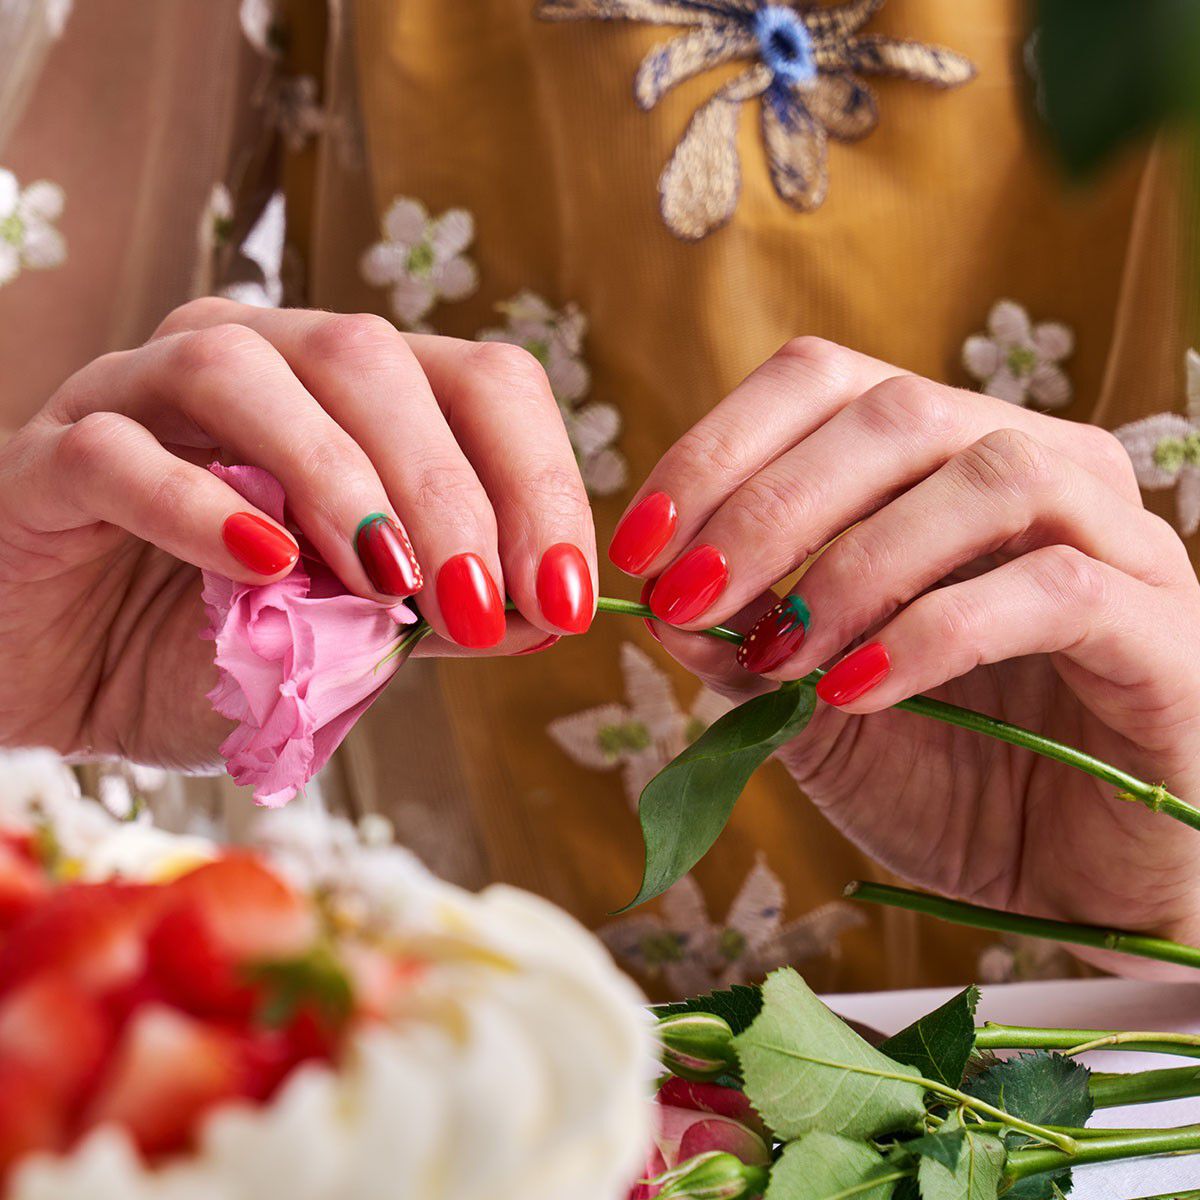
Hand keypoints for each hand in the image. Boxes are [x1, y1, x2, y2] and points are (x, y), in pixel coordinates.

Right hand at [0, 298, 593, 768]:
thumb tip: (544, 606)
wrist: (62, 678)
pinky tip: (263, 566)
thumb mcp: (353, 639)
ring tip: (386, 585)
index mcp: (348, 394)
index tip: (566, 596)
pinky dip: (199, 506)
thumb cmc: (214, 648)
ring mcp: (143, 395)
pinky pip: (122, 452)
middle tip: (482, 605)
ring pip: (249, 373)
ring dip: (339, 478)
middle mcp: (256, 363)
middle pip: (373, 360)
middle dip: (449, 491)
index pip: (478, 382)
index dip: (537, 480)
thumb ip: (440, 612)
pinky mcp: (54, 456)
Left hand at [612, 337, 1199, 975]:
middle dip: (768, 505)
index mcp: (947, 464)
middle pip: (898, 412)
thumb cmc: (950, 779)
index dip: (720, 448)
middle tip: (687, 595)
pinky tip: (856, 692)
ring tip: (780, 655)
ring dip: (853, 563)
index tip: (641, 542)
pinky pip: (1053, 590)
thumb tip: (662, 592)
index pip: (827, 385)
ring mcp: (1119, 542)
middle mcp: (1042, 470)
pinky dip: (933, 633)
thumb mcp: (814, 709)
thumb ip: (746, 645)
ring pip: (988, 477)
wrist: (1075, 884)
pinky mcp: (1168, 632)